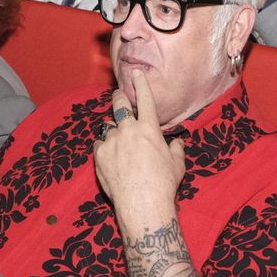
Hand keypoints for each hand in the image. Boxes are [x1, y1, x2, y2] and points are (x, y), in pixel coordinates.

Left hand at [93, 73, 185, 210]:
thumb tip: (177, 143)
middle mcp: (128, 129)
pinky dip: (104, 147)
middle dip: (118, 97)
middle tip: (118, 97)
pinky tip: (111, 158)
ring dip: (113, 130)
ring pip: (108, 127)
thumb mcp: (177, 164)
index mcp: (149, 128)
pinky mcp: (99, 154)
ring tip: (118, 142)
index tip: (136, 73)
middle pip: (118, 104)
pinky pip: (100, 144)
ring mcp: (111, 141)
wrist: (142, 203)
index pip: (145, 98)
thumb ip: (176, 149)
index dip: (141, 83)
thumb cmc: (163, 184)